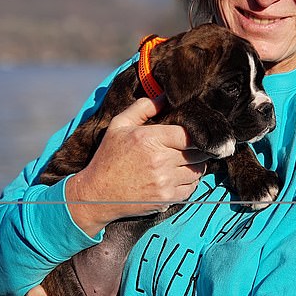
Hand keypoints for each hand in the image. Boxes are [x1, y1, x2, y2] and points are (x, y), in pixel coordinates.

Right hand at [65, 96, 208, 235]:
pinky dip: (189, 182)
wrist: (97, 194)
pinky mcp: (166, 198)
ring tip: (184, 162)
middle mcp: (161, 160)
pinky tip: (178, 177)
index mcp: (150, 139)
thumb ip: (143, 107)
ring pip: (198, 171)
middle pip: (198, 153)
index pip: (189, 134)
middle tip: (190, 148)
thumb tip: (164, 96)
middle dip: (197, 150)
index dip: (194, 134)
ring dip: (195, 166)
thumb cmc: (108, 157)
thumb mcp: (119, 125)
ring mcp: (165, 181)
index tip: (191, 135)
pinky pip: (191, 188)